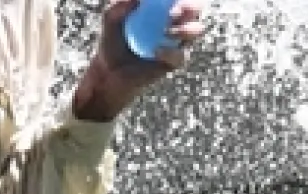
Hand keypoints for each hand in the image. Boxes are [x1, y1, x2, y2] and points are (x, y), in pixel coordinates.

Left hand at [77, 0, 208, 117]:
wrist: (111, 72)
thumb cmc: (112, 41)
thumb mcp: (111, 20)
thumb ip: (119, 6)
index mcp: (163, 8)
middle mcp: (176, 22)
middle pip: (194, 9)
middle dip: (190, 7)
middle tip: (174, 11)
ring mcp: (179, 41)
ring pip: (196, 29)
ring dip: (186, 28)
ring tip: (167, 32)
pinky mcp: (176, 61)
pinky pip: (181, 55)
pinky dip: (170, 52)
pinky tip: (156, 51)